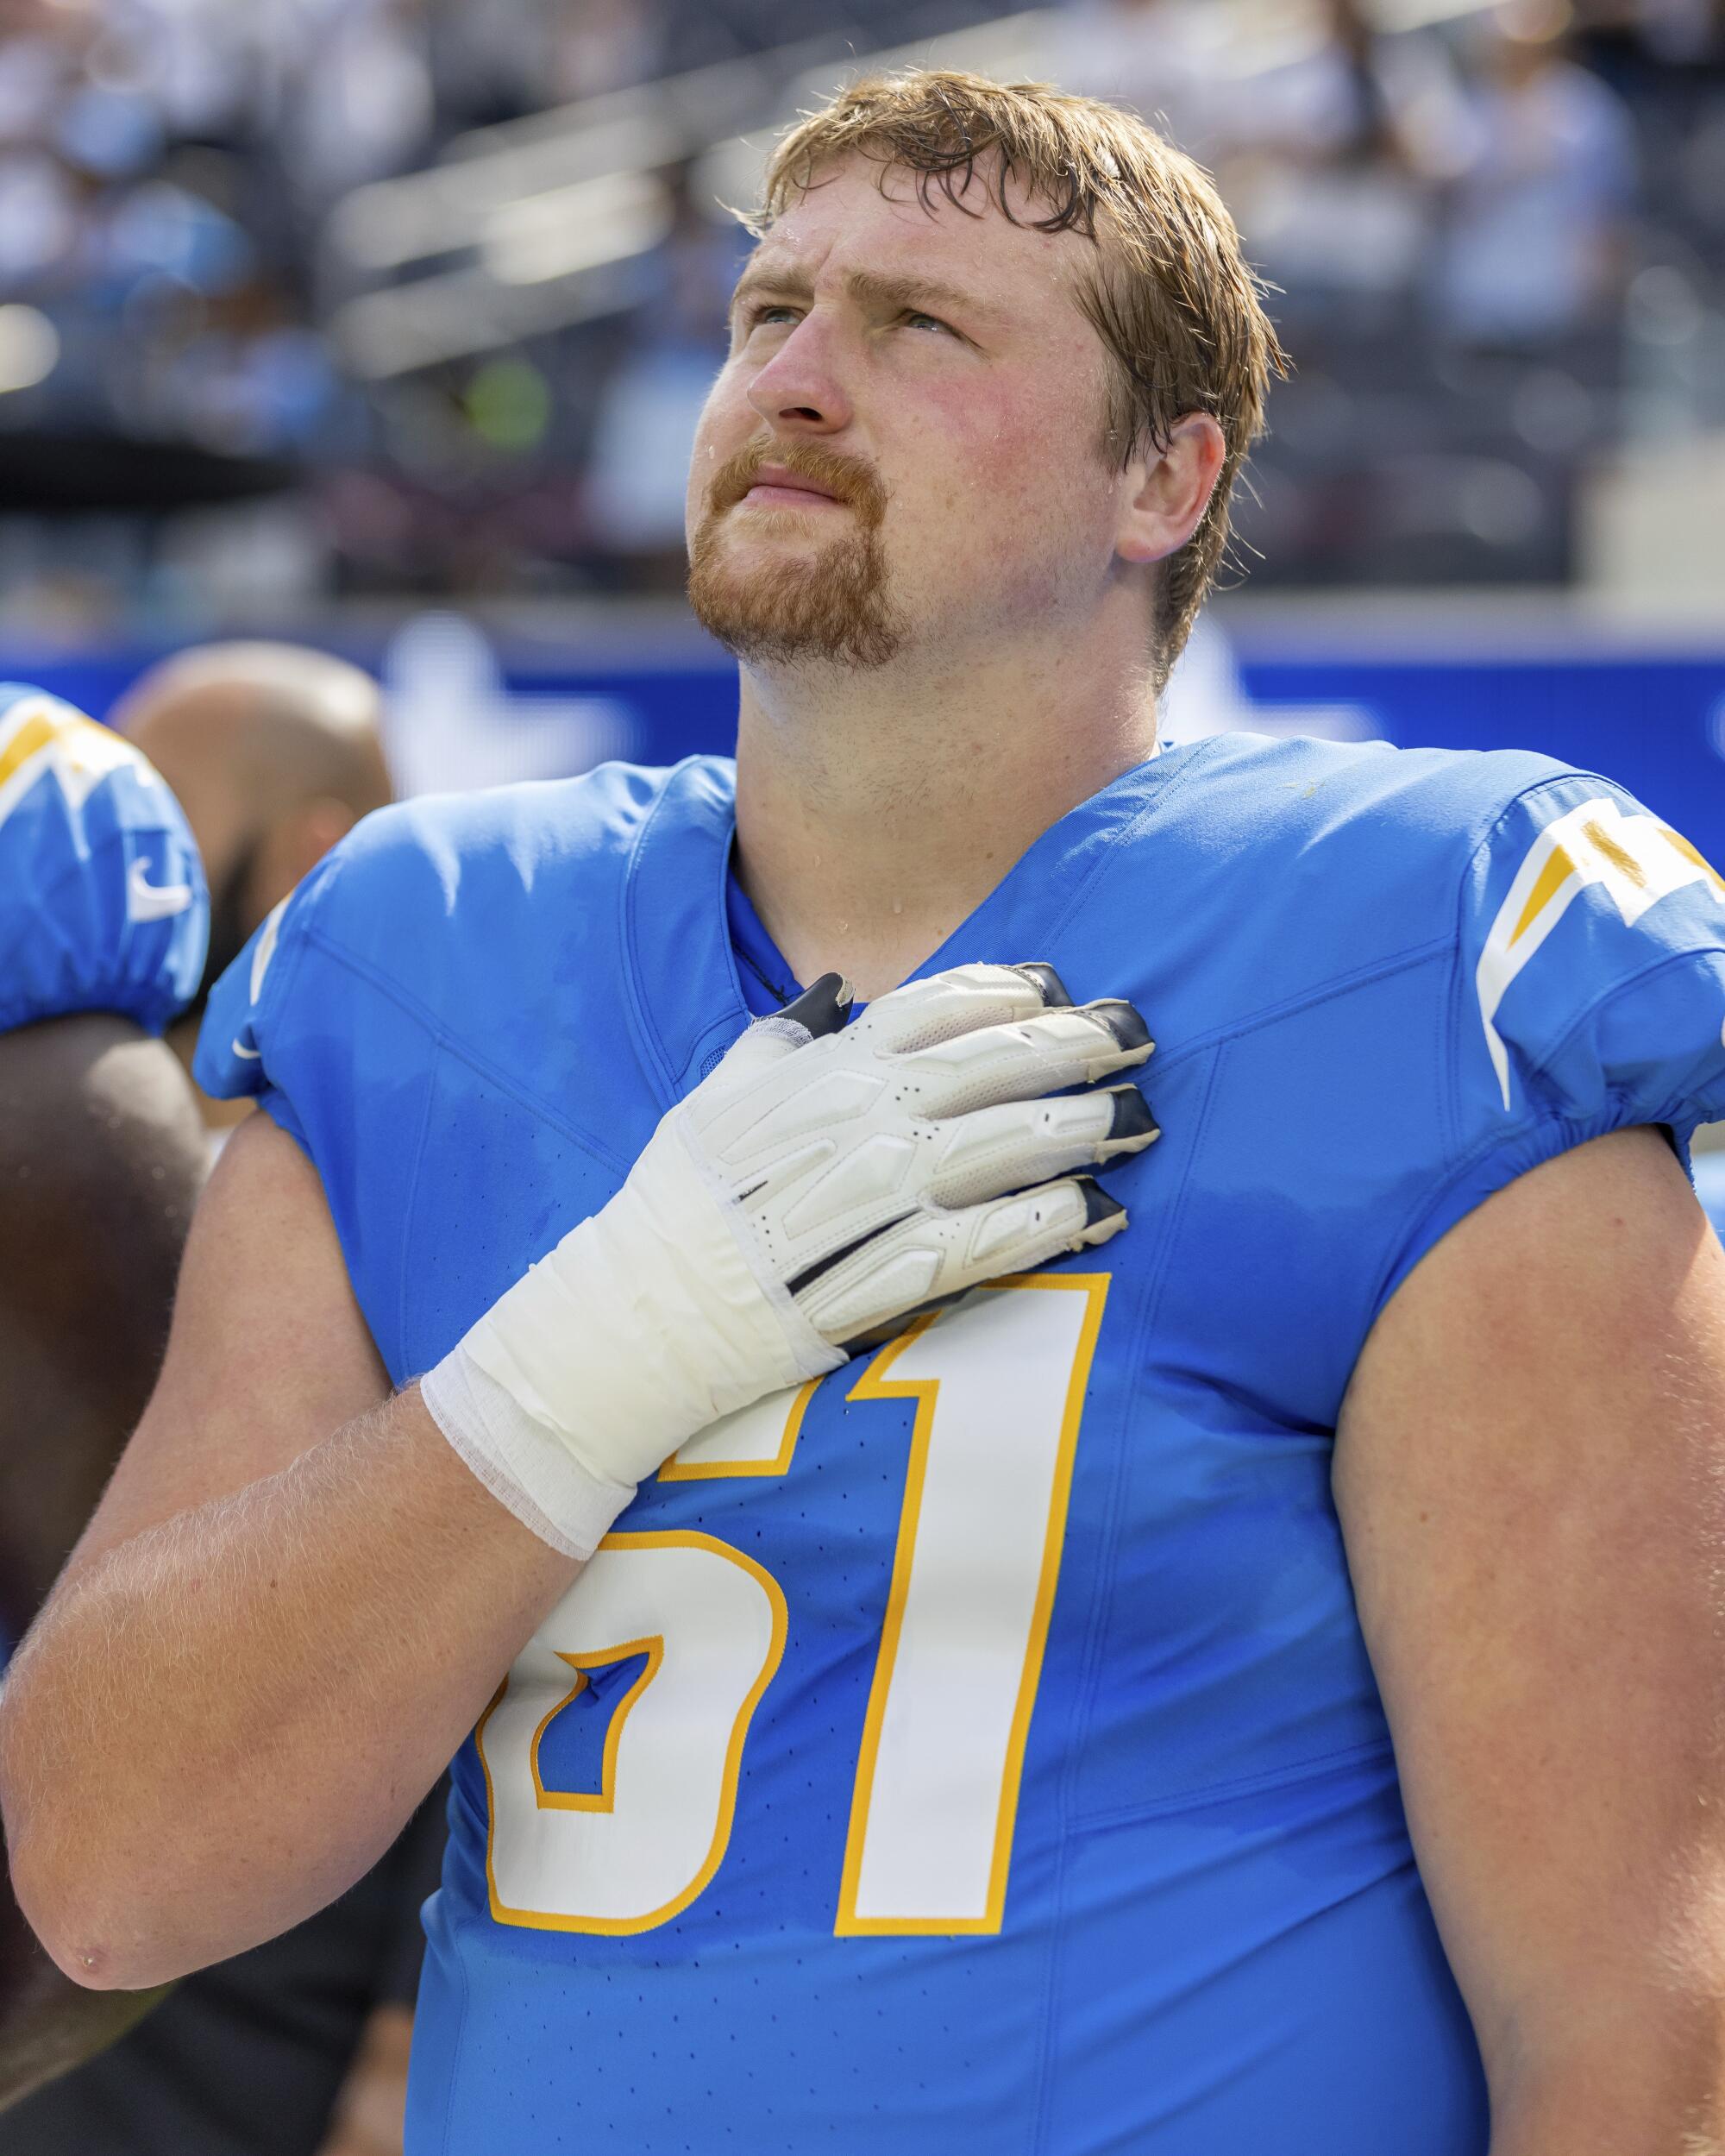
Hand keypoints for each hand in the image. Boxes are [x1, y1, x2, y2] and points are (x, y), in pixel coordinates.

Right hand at [420, 962, 1155, 1553]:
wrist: (638, 1314)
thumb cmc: (678, 1200)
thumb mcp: (716, 1093)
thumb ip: (783, 1034)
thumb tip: (839, 990)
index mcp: (819, 1070)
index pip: (934, 1005)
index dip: (1007, 988)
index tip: (1059, 986)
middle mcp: (852, 1123)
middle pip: (989, 1066)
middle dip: (1074, 1046)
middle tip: (1138, 1036)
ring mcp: (868, 1202)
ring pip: (998, 1149)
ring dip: (1080, 1130)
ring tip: (1139, 1120)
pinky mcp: (879, 1278)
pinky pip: (980, 1242)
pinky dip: (1045, 1224)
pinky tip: (1097, 1211)